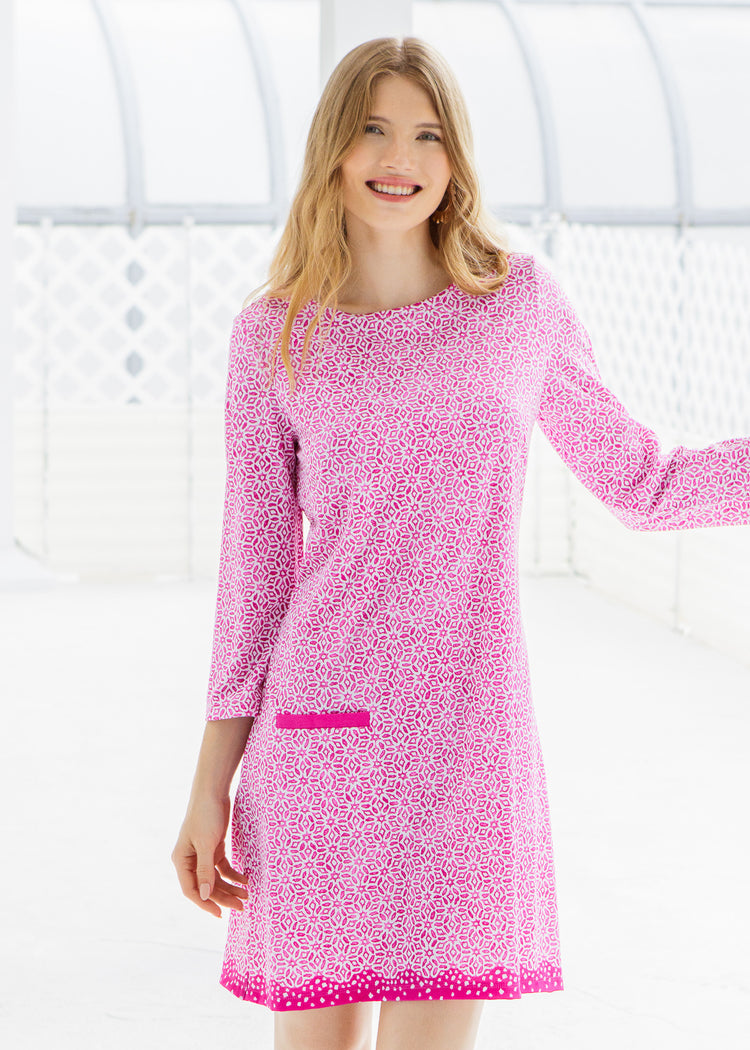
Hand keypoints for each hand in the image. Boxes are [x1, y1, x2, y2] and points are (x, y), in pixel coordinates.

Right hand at [171, 794, 248, 917]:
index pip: (191, 890)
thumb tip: (205, 895)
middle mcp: (190, 860)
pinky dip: (233, 875)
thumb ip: (206, 871)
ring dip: (230, 887)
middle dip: (223, 897)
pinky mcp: (213, 847)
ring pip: (215, 879)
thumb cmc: (206, 815)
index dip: (205, 903)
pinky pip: (222, 868)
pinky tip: (245, 880)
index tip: (220, 914)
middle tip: (242, 907)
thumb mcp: (207, 844)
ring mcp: (202, 854)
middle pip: (206, 886)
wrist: (213, 791)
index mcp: (181, 860)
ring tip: (247, 895)